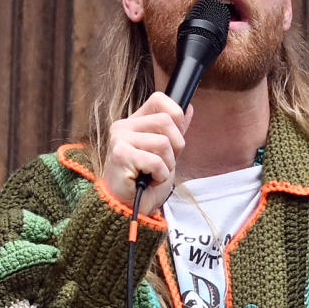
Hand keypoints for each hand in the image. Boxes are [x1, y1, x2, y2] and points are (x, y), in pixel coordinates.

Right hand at [101, 92, 192, 213]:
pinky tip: (150, 180)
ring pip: (163, 142)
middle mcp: (124, 126)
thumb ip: (175, 130)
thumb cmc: (145, 181)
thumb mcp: (166, 152)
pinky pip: (155, 161)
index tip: (175, 138)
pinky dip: (160, 175)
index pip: (159, 99)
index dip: (176, 115)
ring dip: (167, 164)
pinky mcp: (120, 155)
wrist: (129, 208)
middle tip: (165, 163)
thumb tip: (188, 107)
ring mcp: (120, 139)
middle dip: (176, 146)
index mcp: (134, 122)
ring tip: (155, 173)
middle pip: (166, 121)